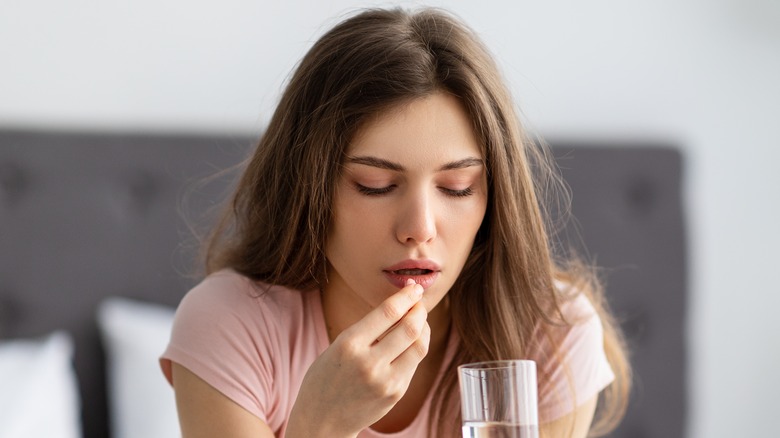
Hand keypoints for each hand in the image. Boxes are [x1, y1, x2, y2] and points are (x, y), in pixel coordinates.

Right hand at [286, 280, 430, 436]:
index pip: (388, 312)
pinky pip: (414, 362)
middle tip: (419, 299)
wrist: (322, 420)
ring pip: (419, 345)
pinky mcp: (396, 393)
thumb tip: (400, 306)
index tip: (413, 287)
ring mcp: (385, 381)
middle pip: (410, 328)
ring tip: (418, 318)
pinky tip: (413, 338)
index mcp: (349, 345)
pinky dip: (417, 345)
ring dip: (424, 327)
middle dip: (419, 308)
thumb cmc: (326, 377)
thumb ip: (368, 329)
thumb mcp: (338, 346)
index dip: (406, 296)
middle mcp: (369, 363)